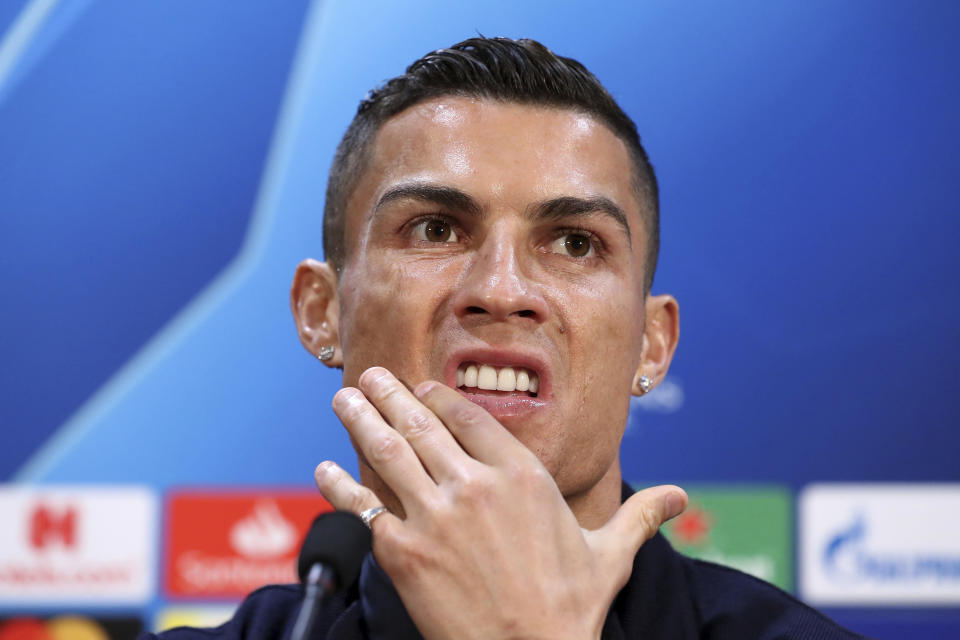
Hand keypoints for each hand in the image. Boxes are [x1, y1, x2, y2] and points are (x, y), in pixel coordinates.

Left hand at [315, 366, 686, 639]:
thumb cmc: (570, 609)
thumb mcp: (609, 554)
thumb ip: (639, 515)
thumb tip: (680, 497)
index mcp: (521, 476)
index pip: (471, 417)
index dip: (440, 397)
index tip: (420, 388)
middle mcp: (474, 485)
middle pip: (421, 424)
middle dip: (390, 395)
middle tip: (371, 375)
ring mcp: (434, 515)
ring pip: (388, 451)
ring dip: (361, 419)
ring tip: (344, 398)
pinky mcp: (403, 551)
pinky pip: (363, 507)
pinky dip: (339, 484)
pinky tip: (323, 468)